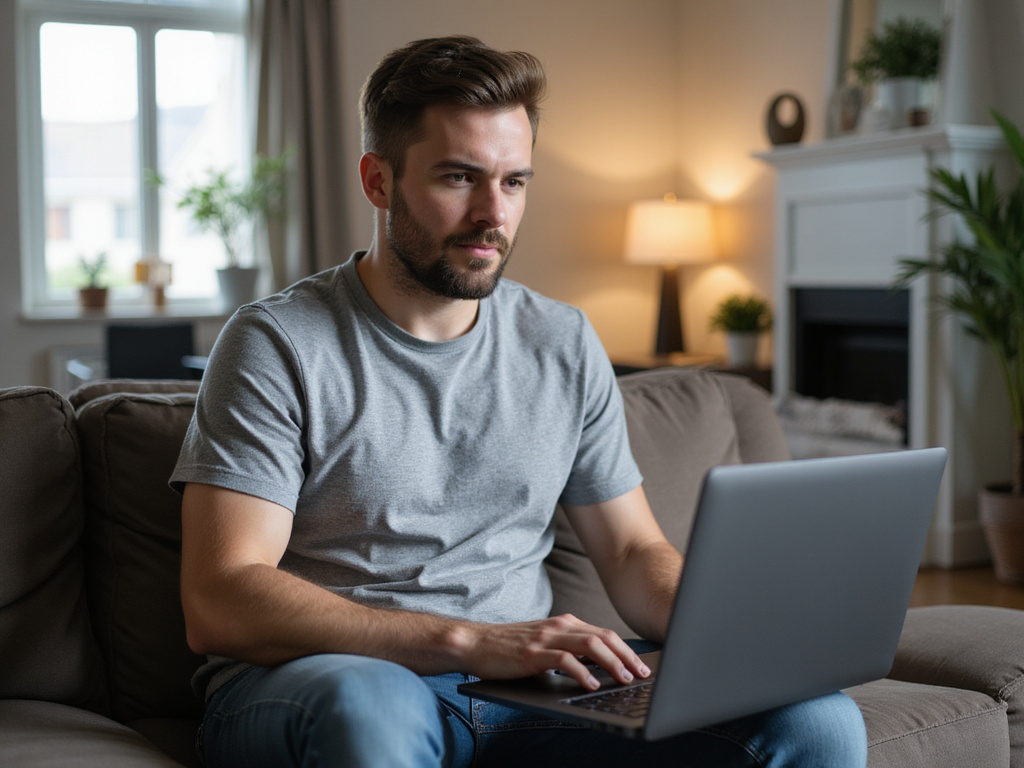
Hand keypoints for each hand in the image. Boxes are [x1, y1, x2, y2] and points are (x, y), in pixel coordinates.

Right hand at [449, 613, 651, 690]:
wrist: (475, 643)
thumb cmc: (510, 648)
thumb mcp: (545, 644)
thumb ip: (569, 650)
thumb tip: (598, 668)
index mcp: (564, 623)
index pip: (604, 634)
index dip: (626, 650)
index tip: (641, 665)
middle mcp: (559, 626)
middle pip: (603, 637)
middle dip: (627, 656)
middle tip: (642, 674)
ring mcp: (545, 638)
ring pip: (589, 645)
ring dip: (611, 663)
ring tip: (624, 679)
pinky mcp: (532, 653)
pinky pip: (564, 660)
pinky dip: (582, 672)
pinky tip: (592, 684)